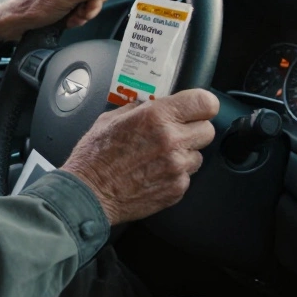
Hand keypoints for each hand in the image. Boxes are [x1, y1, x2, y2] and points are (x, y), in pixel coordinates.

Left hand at [0, 0, 115, 41]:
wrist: (19, 21)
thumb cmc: (36, 6)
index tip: (93, 0)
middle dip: (90, 5)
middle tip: (82, 12)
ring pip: (90, 0)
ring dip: (84, 13)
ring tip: (73, 18)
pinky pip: (82, 7)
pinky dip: (78, 17)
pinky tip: (69, 20)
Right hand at [61, 89, 218, 224]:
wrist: (89, 194)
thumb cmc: (94, 158)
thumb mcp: (110, 119)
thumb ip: (137, 109)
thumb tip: (149, 103)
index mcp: (156, 117)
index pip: (205, 102)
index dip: (203, 104)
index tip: (198, 108)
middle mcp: (171, 140)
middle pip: (207, 129)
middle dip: (193, 129)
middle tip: (176, 132)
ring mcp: (176, 167)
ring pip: (198, 155)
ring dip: (184, 153)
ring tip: (159, 156)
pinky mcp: (177, 189)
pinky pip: (187, 176)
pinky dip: (175, 174)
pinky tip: (154, 172)